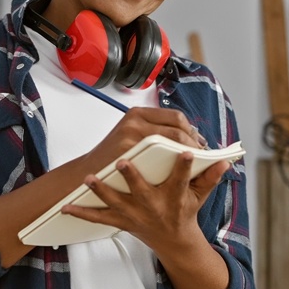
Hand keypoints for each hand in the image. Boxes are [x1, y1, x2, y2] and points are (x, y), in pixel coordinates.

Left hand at [63, 149, 229, 255]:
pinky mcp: (121, 221)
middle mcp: (154, 206)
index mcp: (174, 197)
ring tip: (89, 178)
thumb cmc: (185, 211)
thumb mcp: (201, 196)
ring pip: (116, 202)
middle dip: (132, 176)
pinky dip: (82, 213)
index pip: (182, 179)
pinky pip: (99, 218)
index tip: (188, 151)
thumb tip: (225, 161)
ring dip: (102, 191)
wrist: (173, 240)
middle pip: (142, 190)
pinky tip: (66, 207)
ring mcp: (135, 215)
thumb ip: (211, 178)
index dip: (186, 166)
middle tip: (123, 160)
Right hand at [81, 107, 203, 173]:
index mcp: (139, 114)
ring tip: (195, 164)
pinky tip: (180, 170)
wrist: (87, 174)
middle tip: (201, 156)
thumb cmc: (114, 158)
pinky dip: (176, 162)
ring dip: (188, 152)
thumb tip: (190, 135)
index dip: (191, 131)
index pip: (176, 117)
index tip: (199, 144)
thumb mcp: (133, 136)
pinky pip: (161, 154)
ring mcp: (131, 133)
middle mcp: (135, 120)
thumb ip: (156, 131)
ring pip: (173, 139)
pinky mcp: (128, 149)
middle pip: (178, 127)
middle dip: (193, 142)